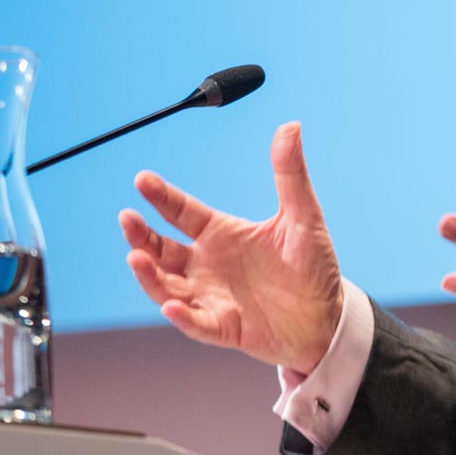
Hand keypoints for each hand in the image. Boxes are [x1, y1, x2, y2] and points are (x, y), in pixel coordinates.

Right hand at [118, 121, 343, 373]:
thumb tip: (291, 126)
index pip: (183, 212)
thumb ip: (290, 174)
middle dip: (142, 236)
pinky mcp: (225, 327)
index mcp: (222, 234)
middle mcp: (209, 265)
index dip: (162, 197)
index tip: (142, 179)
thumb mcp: (303, 216)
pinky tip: (171, 306)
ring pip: (168, 286)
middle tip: (127, 219)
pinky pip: (198, 323)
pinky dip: (183, 316)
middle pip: (163, 249)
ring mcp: (212, 297)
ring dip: (150, 275)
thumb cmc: (311, 265)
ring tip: (136, 257)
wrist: (328, 316)